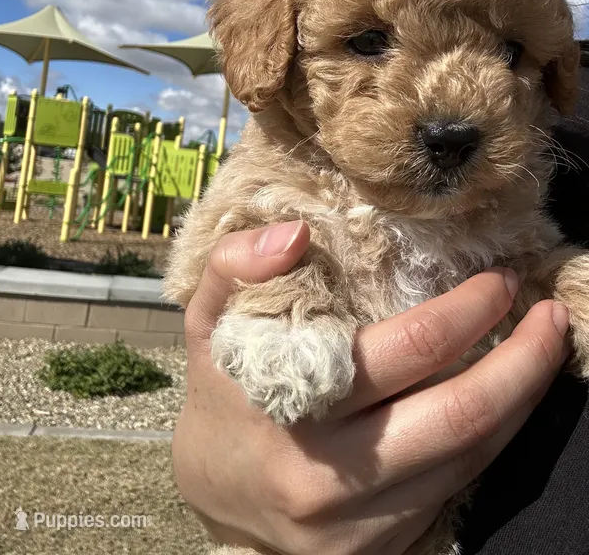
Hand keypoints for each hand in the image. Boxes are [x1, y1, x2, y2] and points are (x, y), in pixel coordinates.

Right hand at [172, 221, 569, 554]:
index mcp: (294, 404)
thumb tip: (296, 234)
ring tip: (543, 350)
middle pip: (461, 415)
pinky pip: (457, 487)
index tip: (500, 281)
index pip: (409, 351)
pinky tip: (502, 400)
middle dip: (524, 360)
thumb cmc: (222, 392)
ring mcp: (361, 526)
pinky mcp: (380, 549)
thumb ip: (234, 264)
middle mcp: (332, 477)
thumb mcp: (207, 318)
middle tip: (551, 317)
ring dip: (521, 400)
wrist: (213, 492)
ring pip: (471, 458)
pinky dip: (490, 438)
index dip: (468, 310)